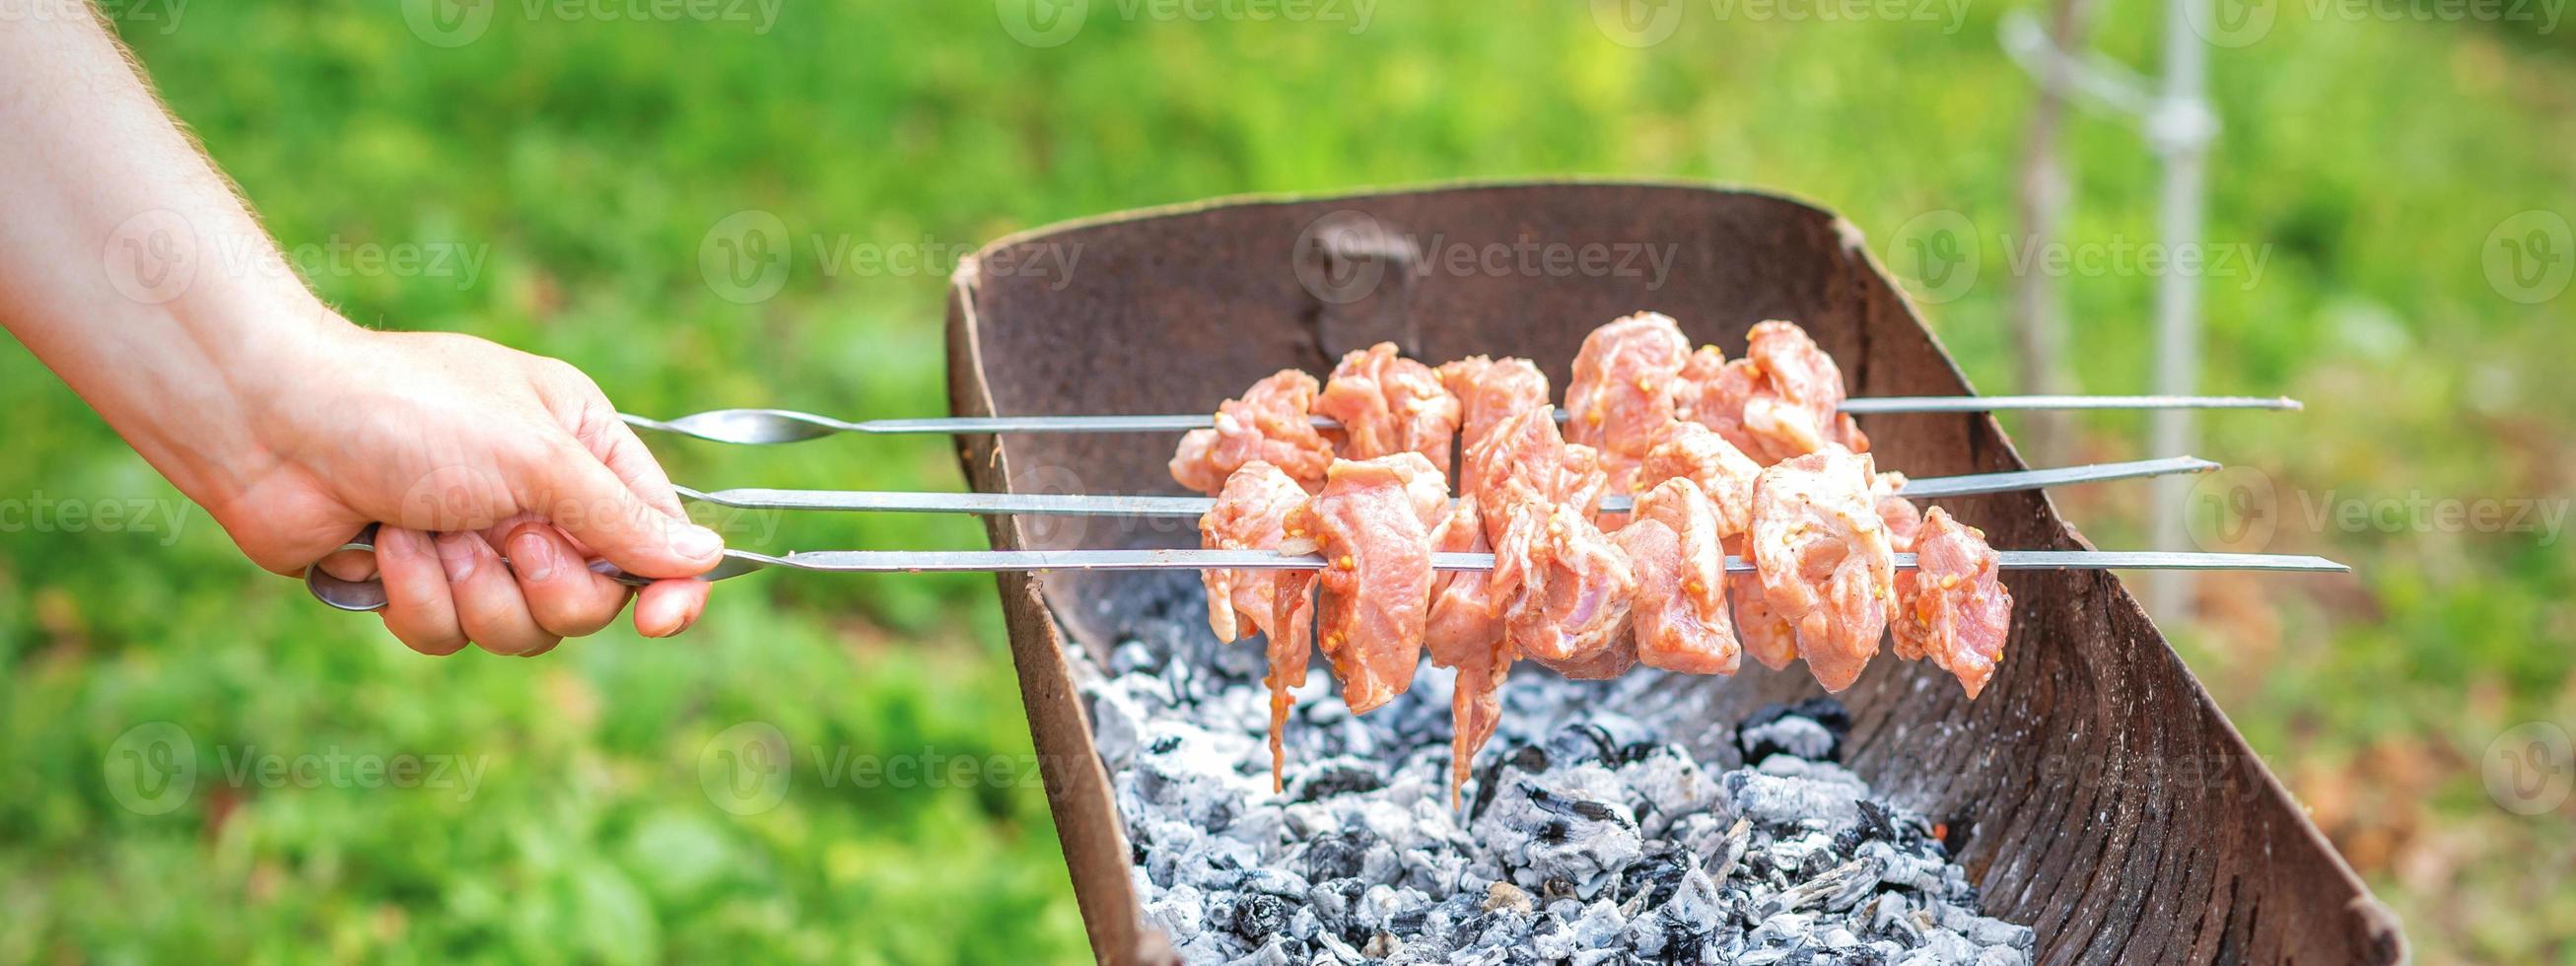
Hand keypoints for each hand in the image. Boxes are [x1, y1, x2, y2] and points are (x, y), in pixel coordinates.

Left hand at [225, 325, 723, 655]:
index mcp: (582, 449)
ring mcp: (477, 548)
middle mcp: (538, 501)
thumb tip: (706, 558)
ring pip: (520, 632)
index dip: (668, 587)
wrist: (275, 424)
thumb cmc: (412, 410)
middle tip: (506, 536)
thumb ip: (623, 519)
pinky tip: (383, 546)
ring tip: (430, 530)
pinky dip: (416, 595)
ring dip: (471, 587)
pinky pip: (448, 636)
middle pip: (591, 602)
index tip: (662, 621)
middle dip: (542, 581)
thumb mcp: (539, 456)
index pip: (656, 536)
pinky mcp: (417, 586)